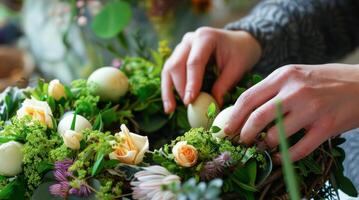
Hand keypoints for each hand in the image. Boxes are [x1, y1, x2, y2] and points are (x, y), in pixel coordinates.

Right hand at [161, 27, 261, 112]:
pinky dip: (168, 88)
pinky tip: (169, 104)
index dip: (191, 83)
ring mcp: (182, 46)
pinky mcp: (178, 55)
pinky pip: (169, 72)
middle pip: (177, 64)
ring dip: (168, 90)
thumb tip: (212, 107)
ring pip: (169, 68)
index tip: (190, 101)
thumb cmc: (239, 54)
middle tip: (187, 105)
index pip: (194, 62)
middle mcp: (189, 40)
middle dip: (180, 87)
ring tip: (170, 109)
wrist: (239, 42)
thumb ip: (223, 86)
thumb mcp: (236, 69)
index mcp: (205, 37)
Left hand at [224, 64, 358, 161]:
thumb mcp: (295, 74)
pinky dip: (285, 157)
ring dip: (265, 146)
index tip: (226, 129)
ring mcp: (312, 109)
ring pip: (276, 135)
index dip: (233, 117)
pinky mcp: (326, 127)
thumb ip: (272, 89)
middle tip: (241, 141)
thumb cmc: (324, 80)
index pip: (248, 98)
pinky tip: (279, 157)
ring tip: (263, 147)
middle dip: (244, 134)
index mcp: (284, 76)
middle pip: (257, 117)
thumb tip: (245, 110)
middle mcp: (295, 91)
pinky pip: (298, 149)